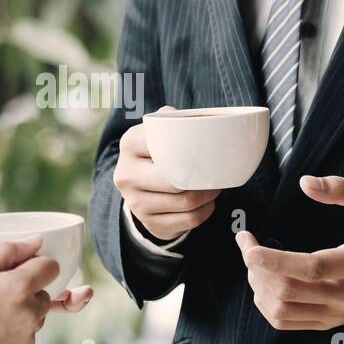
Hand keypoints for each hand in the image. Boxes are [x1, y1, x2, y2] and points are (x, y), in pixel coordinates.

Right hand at [0, 236, 88, 343]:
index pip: (50, 268)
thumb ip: (7, 252)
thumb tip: (36, 241)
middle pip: (42, 297)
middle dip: (26, 295)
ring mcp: (26, 343)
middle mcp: (29, 316)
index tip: (20, 272)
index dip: (35, 267)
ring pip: (33, 323)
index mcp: (19, 288)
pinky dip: (10, 343)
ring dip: (19, 319)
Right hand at [113, 105, 219, 240]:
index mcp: (129, 144)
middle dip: (202, 178)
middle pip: (174, 180)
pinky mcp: (149, 223)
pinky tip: (208, 203)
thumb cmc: (157, 154)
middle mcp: (126, 174)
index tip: (203, 150)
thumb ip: (172, 120)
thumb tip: (200, 120)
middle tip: (216, 173)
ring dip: (208, 195)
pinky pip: (188, 220)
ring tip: (215, 187)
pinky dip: (205, 211)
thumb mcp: (158, 132)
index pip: (162, 143)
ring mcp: (135, 202)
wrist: (139, 189)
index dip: (188, 149)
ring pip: (185, 202)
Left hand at [234, 175, 343, 329]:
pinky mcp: (328, 322)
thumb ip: (342, 188)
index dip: (277, 260)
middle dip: (258, 268)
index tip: (250, 248)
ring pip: (283, 310)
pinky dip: (265, 303)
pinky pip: (286, 322)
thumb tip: (306, 183)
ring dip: (258, 285)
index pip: (313, 268)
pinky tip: (263, 281)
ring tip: (254, 262)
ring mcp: (338, 313)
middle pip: (290, 291)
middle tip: (247, 245)